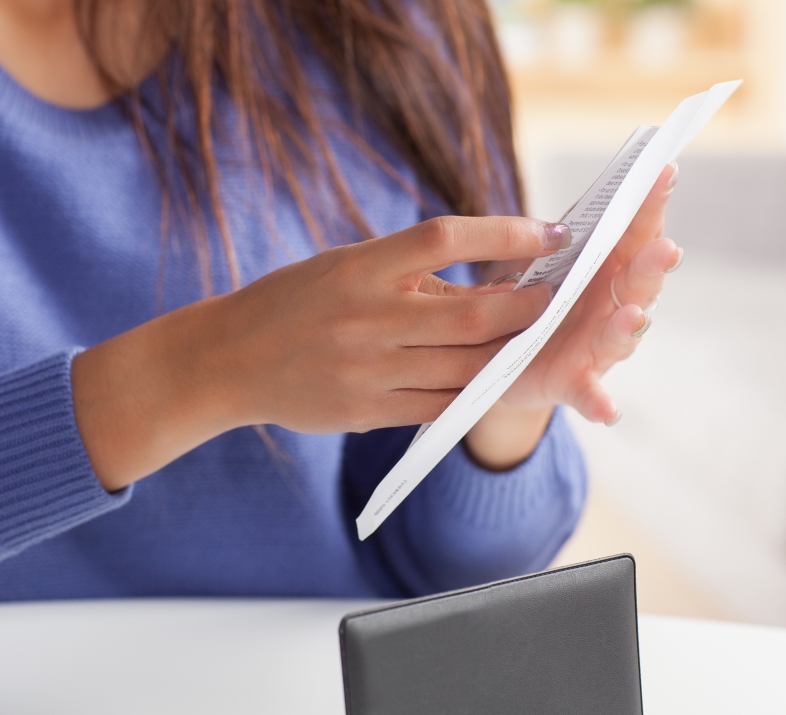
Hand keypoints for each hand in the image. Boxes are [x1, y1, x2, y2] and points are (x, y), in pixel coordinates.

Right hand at [73, 216, 569, 489]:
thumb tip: (487, 278)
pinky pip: (440, 405)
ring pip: (465, 366)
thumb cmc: (291, 303)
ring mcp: (367, 370)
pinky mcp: (365, 411)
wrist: (228, 361)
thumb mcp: (343, 270)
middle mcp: (366, 317)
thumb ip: (406, 275)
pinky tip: (496, 380)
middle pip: (471, 313)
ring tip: (536, 341)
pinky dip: (474, 393)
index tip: (548, 232)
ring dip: (510, 353)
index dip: (505, 234)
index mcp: (359, 267)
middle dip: (527, 307)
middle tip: (557, 298)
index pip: (444, 238)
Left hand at [474, 163, 680, 461]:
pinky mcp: (572, 383)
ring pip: (618, 335)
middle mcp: (611, 307)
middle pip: (638, 282)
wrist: (503, 363)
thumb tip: (558, 226)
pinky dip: (599, 402)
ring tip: (631, 316)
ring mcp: (596, 347)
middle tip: (666, 249)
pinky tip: (608, 410)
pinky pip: (588, 394)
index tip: (664, 173)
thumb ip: (548, 247)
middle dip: (652, 265)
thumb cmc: (529, 304)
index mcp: (604, 271)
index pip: (633, 232)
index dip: (649, 204)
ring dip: (628, 325)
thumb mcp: (533, 270)